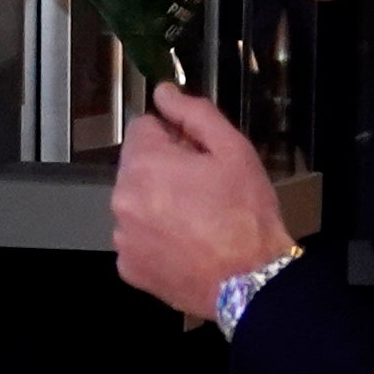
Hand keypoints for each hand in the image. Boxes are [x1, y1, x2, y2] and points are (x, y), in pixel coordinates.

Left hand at [110, 84, 294, 316]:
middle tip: (203, 190)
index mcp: (144, 164)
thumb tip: (163, 92)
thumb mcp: (233, 149)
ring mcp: (122, 237)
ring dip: (157, 204)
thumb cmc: (246, 213)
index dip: (172, 136)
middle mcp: (122, 199)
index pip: (142, 127)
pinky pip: (136, 239)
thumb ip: (193, 114)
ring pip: (135, 203)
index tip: (197, 155)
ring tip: (197, 221)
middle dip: (164, 170)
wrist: (250, 281)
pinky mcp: (128, 267)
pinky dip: (155, 238)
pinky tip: (185, 245)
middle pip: (137, 166)